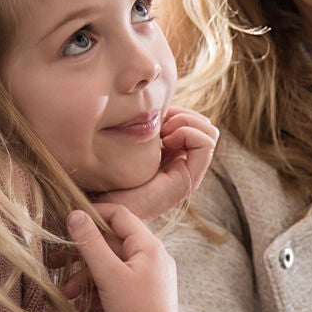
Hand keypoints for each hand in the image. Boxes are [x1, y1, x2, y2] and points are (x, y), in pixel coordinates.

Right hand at [64, 204, 177, 311]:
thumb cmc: (134, 310)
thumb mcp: (108, 273)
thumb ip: (90, 242)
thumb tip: (74, 213)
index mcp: (150, 245)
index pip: (120, 215)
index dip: (93, 214)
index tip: (68, 220)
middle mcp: (154, 257)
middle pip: (112, 243)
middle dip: (82, 255)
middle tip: (56, 261)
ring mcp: (151, 277)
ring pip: (112, 265)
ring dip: (86, 276)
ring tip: (68, 293)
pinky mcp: (146, 294)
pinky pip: (118, 282)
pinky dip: (99, 288)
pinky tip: (82, 304)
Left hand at [91, 106, 218, 221]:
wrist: (101, 206)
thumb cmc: (106, 176)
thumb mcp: (127, 143)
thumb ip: (143, 128)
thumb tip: (154, 106)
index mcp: (171, 156)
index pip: (194, 122)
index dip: (177, 111)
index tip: (155, 118)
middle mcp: (183, 165)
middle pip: (205, 125)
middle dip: (184, 115)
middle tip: (160, 125)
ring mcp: (187, 174)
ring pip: (209, 132)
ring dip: (187, 122)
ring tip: (164, 132)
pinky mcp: (187, 181)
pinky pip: (205, 143)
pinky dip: (188, 132)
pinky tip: (165, 140)